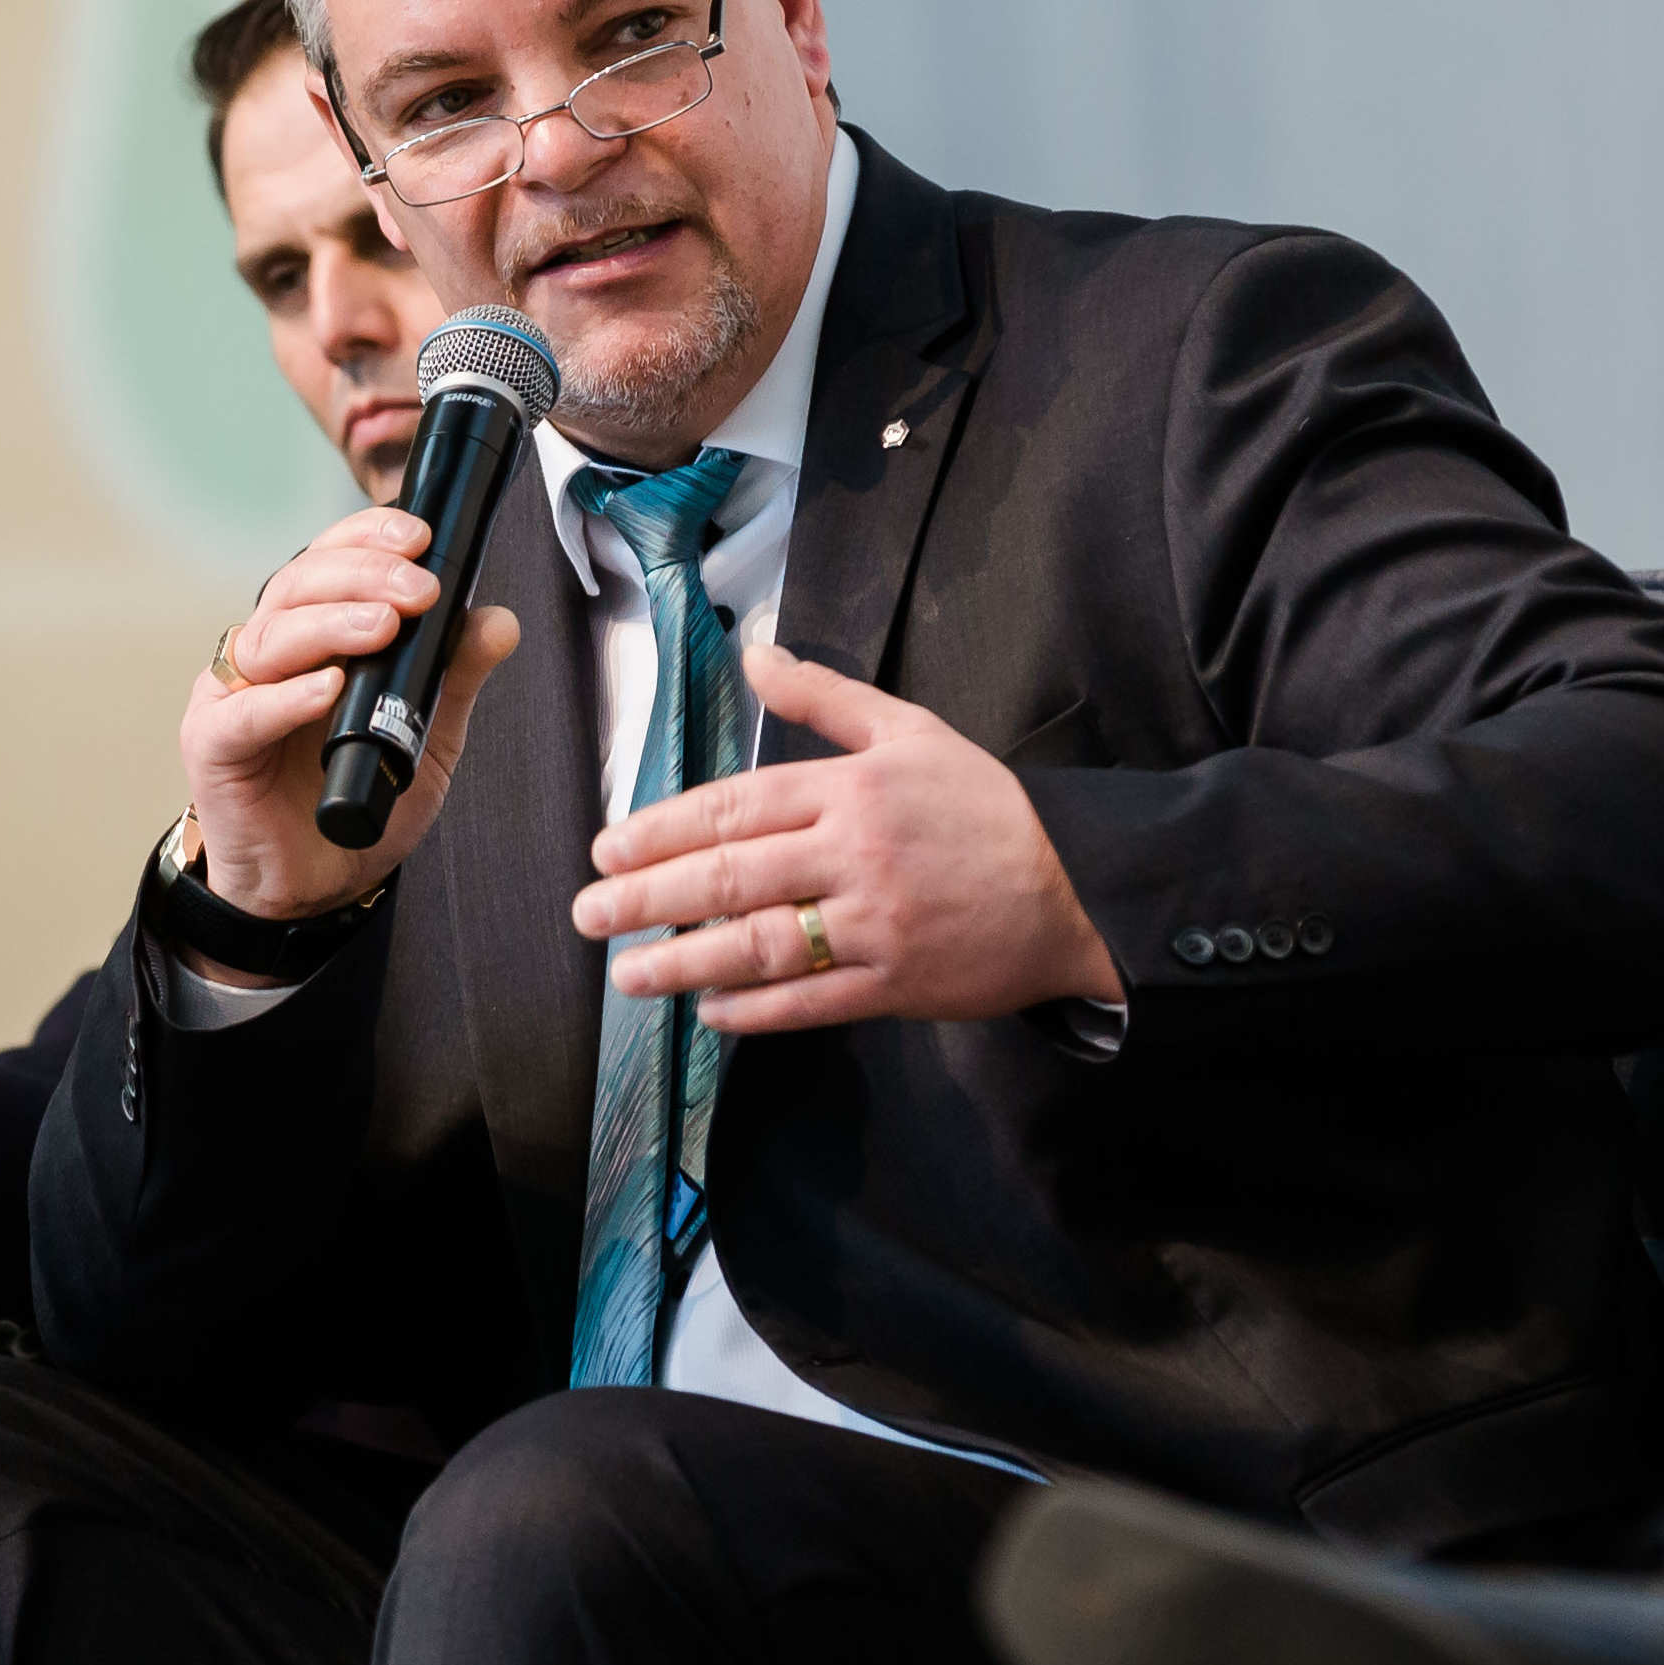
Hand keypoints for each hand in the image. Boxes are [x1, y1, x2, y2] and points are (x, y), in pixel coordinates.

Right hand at [175, 502, 524, 944]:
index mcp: (312, 635)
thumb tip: (497, 620)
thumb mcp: (427, 735)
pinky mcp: (213, 746)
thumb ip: (453, 675)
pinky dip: (285, 697)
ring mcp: (233, 697)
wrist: (315, 885)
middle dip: (362, 576)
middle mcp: (267, 654)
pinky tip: (328, 689)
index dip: (366, 537)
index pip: (329, 561)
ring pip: (269, 636)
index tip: (419, 538)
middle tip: (417, 590)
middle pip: (297, 585)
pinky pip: (242, 713)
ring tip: (383, 628)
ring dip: (330, 624)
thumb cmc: (357, 799)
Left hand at [565, 641, 1124, 1033]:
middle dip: (649, 898)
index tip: (606, 848)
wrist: (1074, 892)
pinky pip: (810, 1001)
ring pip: (762, 945)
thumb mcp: (911, 732)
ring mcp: (875, 924)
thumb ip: (826, 697)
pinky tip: (708, 1010)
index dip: (663, 829)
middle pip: (732, 877)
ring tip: (628, 975)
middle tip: (589, 914)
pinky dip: (755, 1009)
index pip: (737, 806)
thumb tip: (753, 654)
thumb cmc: (985, 810)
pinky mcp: (895, 984)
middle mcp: (856, 855)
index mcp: (852, 789)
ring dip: (685, 962)